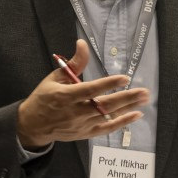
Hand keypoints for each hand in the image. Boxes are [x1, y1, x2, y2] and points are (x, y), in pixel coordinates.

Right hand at [17, 40, 149, 148]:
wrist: (33, 125)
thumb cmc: (44, 97)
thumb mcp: (55, 78)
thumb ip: (74, 63)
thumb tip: (83, 43)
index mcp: (65, 96)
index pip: (90, 90)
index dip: (108, 84)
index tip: (124, 78)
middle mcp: (74, 112)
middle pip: (103, 105)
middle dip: (126, 98)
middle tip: (143, 91)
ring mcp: (81, 125)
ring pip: (108, 117)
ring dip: (128, 108)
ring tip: (144, 99)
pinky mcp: (85, 133)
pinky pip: (106, 128)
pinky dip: (121, 122)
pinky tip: (135, 115)